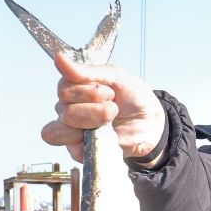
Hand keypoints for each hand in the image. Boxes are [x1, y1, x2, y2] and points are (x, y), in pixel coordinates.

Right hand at [42, 54, 165, 162]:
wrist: (151, 121)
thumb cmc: (132, 96)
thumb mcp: (114, 75)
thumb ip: (85, 71)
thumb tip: (58, 58)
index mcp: (72, 90)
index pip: (63, 89)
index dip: (88, 90)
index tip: (109, 90)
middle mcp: (67, 110)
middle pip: (64, 110)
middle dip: (95, 107)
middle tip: (113, 106)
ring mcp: (71, 132)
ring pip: (62, 130)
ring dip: (92, 123)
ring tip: (110, 120)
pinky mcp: (79, 151)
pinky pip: (74, 149)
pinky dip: (94, 141)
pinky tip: (108, 135)